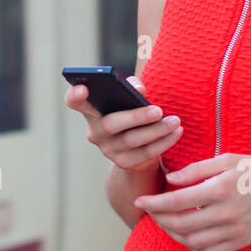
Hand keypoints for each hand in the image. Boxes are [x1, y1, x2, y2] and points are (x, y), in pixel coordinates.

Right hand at [64, 76, 181, 172]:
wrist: (137, 147)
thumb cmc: (131, 112)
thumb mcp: (130, 97)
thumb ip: (131, 86)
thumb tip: (139, 90)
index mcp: (91, 110)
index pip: (74, 102)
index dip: (75, 95)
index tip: (84, 88)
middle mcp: (95, 132)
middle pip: (111, 124)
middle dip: (137, 117)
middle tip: (158, 110)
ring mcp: (108, 150)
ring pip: (132, 141)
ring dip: (157, 130)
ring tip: (174, 121)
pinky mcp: (124, 164)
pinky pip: (145, 154)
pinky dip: (164, 142)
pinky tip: (176, 132)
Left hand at [132, 153, 250, 250]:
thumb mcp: (226, 160)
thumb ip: (196, 170)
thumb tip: (170, 179)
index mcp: (220, 189)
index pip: (177, 202)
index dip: (154, 203)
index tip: (141, 201)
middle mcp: (226, 213)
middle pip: (181, 224)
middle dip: (159, 219)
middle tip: (150, 211)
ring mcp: (234, 231)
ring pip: (192, 242)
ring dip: (173, 234)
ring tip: (165, 222)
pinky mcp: (240, 241)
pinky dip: (192, 246)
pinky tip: (185, 234)